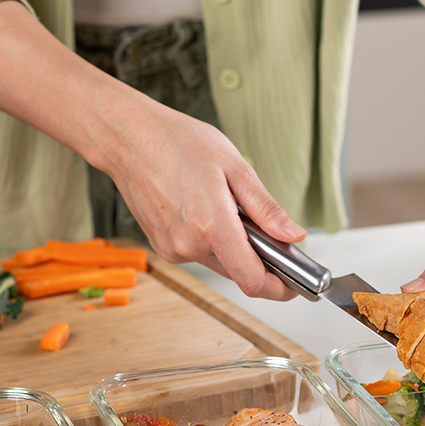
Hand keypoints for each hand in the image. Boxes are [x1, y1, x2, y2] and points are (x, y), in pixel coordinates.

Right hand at [0, 1, 303, 300]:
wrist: (128, 138)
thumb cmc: (178, 143)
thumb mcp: (235, 168)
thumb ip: (267, 209)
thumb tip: (295, 236)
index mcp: (211, 226)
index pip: (252, 280)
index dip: (280, 287)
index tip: (296, 285)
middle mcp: (189, 245)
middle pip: (239, 273)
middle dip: (261, 260)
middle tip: (272, 234)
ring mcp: (173, 249)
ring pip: (220, 263)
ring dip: (236, 247)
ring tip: (231, 208)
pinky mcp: (163, 247)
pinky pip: (200, 254)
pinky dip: (213, 241)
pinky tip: (208, 211)